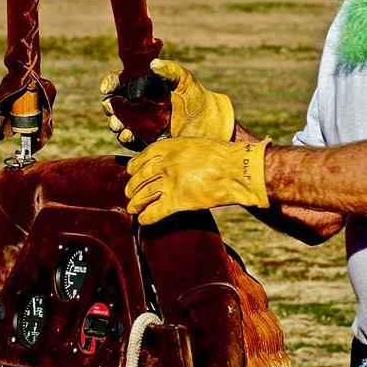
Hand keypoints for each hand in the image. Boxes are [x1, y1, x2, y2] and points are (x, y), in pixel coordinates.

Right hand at [101, 59, 234, 145]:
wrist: (210, 123)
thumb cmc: (196, 97)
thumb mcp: (185, 80)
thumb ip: (171, 70)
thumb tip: (153, 64)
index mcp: (142, 87)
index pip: (119, 82)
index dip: (110, 83)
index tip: (107, 88)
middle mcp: (137, 105)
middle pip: (114, 104)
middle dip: (109, 106)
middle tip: (110, 108)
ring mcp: (140, 123)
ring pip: (119, 123)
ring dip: (115, 124)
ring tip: (118, 125)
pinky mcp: (145, 140)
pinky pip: (130, 141)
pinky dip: (125, 138)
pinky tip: (128, 135)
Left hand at [125, 137, 270, 224]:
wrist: (237, 169)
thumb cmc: (222, 156)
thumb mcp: (195, 144)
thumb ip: (179, 152)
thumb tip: (170, 161)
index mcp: (168, 147)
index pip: (141, 159)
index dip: (134, 168)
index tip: (132, 173)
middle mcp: (165, 163)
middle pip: (139, 178)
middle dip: (132, 188)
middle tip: (130, 193)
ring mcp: (170, 182)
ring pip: (143, 195)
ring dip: (136, 204)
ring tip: (133, 208)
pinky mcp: (178, 201)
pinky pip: (154, 212)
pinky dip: (146, 218)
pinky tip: (143, 221)